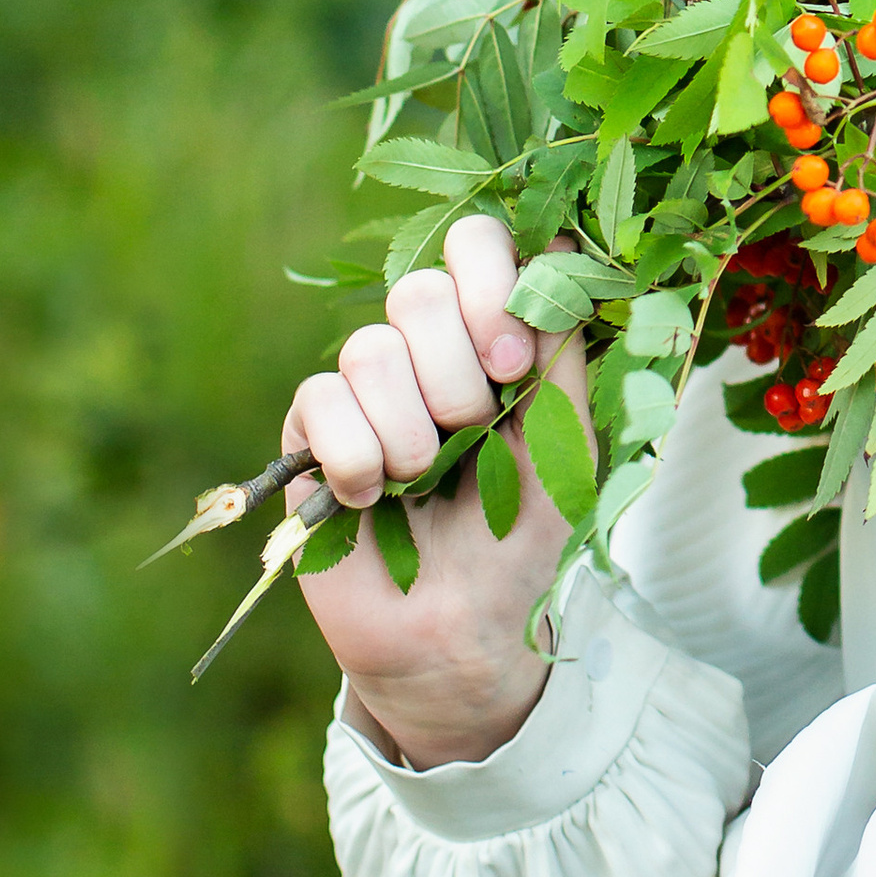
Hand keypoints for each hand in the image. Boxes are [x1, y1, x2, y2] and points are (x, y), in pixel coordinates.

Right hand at [284, 216, 591, 768]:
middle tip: (471, 434)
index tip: (513, 362)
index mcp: (491, 336)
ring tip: (421, 483)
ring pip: (369, 348)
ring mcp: (364, 387)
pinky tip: (370, 499)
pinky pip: (319, 399)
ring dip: (410, 432)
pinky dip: (355, 458)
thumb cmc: (521, 538)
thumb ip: (561, 352)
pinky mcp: (309, 431)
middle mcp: (426, 350)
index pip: (477, 244)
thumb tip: (561, 250)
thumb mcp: (566, 444)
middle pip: (418, 290)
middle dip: (456, 373)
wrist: (458, 632)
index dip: (491, 284)